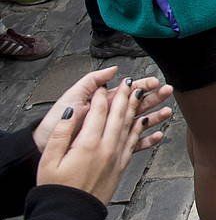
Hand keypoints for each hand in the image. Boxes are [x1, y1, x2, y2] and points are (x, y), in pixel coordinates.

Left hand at [31, 69, 172, 151]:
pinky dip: (146, 140)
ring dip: (154, 117)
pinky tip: (157, 136)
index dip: (142, 84)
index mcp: (104, 102)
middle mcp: (110, 116)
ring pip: (139, 123)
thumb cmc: (56, 121)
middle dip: (154, 98)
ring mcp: (112, 132)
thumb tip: (114, 70)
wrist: (43, 146)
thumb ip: (93, 81)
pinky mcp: (111, 148)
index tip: (155, 82)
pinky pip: (133, 145)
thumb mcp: (74, 95)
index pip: (128, 91)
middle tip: (168, 92)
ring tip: (167, 113)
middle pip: (138, 105)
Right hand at [36, 82, 165, 203]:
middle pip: (119, 116)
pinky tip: (153, 126)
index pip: (99, 112)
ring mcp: (116, 158)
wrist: (70, 214)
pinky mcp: (121, 167)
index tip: (106, 84)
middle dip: (126, 96)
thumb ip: (62, 133)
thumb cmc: (56, 188)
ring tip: (149, 96)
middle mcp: (107, 148)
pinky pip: (136, 145)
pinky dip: (145, 133)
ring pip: (132, 127)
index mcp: (88, 144)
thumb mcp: (49, 159)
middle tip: (131, 82)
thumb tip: (73, 111)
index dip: (103, 96)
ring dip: (141, 109)